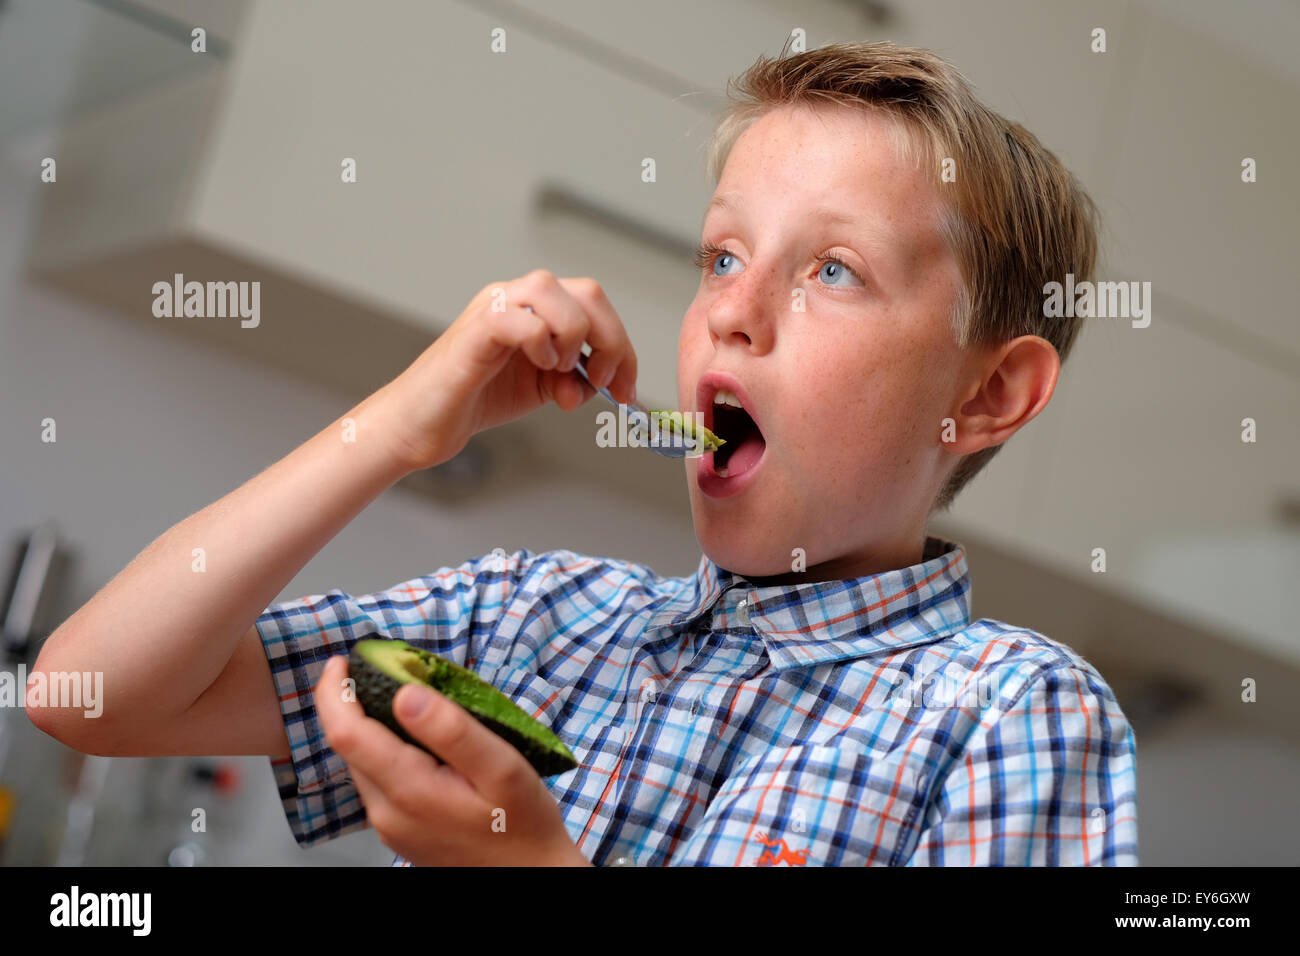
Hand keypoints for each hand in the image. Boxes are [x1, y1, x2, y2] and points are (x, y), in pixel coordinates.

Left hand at [313, 655, 590, 865]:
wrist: (530, 875)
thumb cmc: (523, 823)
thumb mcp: (502, 767)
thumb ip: (452, 730)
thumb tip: (406, 693)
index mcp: (408, 790)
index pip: (345, 732)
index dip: (335, 691)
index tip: (343, 660)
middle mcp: (387, 811)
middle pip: (348, 745)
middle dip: (352, 702)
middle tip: (383, 668)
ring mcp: (389, 825)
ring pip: (362, 762)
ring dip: (371, 724)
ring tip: (407, 697)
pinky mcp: (399, 829)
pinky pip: (379, 779)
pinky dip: (387, 749)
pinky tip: (420, 740)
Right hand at [370, 270, 637, 472]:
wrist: (422, 424)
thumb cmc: (475, 400)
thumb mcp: (542, 388)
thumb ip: (575, 379)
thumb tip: (607, 381)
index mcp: (536, 308)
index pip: (596, 306)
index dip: (623, 346)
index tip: (628, 389)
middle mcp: (516, 297)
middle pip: (587, 291)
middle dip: (612, 340)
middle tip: (607, 383)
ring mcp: (494, 307)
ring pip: (553, 290)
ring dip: (575, 336)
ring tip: (561, 371)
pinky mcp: (475, 329)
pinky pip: (521, 318)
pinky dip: (541, 344)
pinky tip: (538, 368)